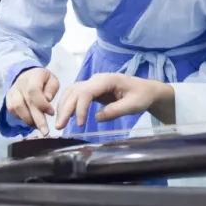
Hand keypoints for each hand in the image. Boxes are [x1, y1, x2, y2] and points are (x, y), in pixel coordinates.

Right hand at [6, 68, 60, 135]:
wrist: (27, 75)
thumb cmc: (43, 80)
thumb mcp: (52, 80)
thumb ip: (51, 89)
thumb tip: (47, 100)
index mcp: (32, 77)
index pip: (33, 91)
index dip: (42, 104)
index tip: (51, 113)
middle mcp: (19, 84)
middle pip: (24, 103)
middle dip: (36, 119)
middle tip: (45, 132)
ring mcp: (12, 92)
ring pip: (16, 108)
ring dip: (28, 120)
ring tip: (39, 127)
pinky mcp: (8, 99)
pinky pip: (12, 111)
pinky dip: (21, 118)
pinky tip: (31, 122)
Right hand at [55, 73, 174, 128]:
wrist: (146, 90)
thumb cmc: (142, 96)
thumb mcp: (133, 105)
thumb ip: (116, 110)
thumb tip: (97, 117)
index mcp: (107, 80)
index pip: (87, 91)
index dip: (80, 107)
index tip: (80, 124)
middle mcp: (97, 79)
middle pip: (75, 91)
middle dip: (66, 108)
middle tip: (59, 126)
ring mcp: (93, 84)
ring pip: (72, 92)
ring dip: (64, 106)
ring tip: (60, 123)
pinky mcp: (92, 90)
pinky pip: (76, 95)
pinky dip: (68, 104)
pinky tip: (65, 115)